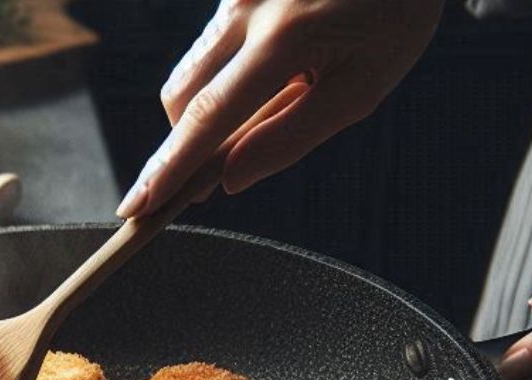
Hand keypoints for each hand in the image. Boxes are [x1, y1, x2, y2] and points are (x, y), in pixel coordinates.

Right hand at [116, 0, 442, 217]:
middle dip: (187, 145)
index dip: (170, 169)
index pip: (209, 117)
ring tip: (287, 97)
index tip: (137, 207)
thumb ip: (292, 136)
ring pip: (193, 71)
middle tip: (214, 181)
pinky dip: (231, 75)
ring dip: (216, 107)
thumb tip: (230, 180)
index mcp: (284, 38)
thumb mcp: (362, 87)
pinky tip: (285, 66)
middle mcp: (246, 7)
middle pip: (181, 97)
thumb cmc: (394, 15)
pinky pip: (213, 46)